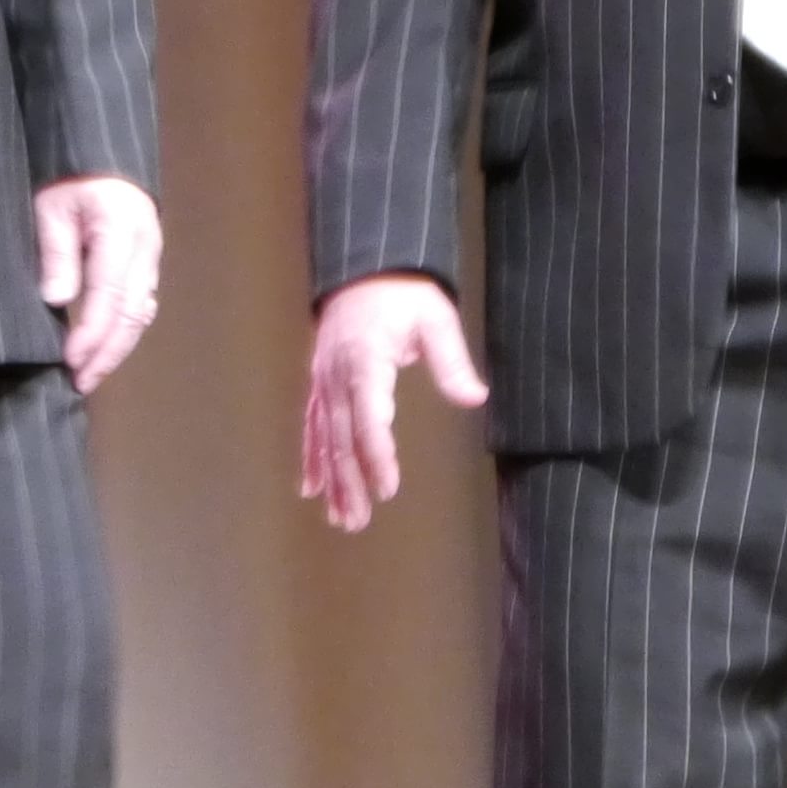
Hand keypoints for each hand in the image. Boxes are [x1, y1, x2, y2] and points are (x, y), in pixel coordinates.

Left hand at [34, 176, 161, 392]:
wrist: (101, 154)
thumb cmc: (70, 177)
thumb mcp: (52, 206)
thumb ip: (56, 252)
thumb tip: (57, 300)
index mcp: (121, 231)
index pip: (108, 294)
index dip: (91, 331)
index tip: (70, 359)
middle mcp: (144, 249)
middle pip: (131, 313)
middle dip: (107, 352)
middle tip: (80, 382)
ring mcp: (150, 257)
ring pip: (140, 313)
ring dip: (117, 347)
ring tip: (90, 374)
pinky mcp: (146, 263)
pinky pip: (141, 304)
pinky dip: (124, 331)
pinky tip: (106, 348)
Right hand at [298, 271, 486, 528]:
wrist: (363, 266)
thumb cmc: (402, 292)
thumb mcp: (434, 316)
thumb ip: (451, 359)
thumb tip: (475, 396)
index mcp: (365, 360)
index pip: (369, 415)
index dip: (376, 453)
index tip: (387, 488)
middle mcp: (337, 375)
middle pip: (340, 436)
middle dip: (349, 480)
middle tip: (358, 520)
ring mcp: (323, 380)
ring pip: (323, 437)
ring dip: (331, 479)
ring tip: (341, 518)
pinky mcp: (319, 383)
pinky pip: (311, 425)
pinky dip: (311, 458)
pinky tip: (311, 489)